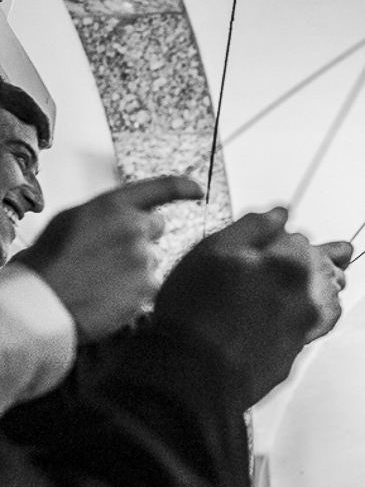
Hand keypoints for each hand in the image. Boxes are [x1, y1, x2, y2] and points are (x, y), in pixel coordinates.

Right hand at [14, 176, 202, 341]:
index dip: (183, 187)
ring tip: (103, 278)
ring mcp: (144, 258)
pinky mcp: (149, 287)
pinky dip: (135, 290)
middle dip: (142, 237)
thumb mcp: (75, 219)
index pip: (161, 188)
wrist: (44, 299)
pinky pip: (150, 285)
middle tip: (111, 253)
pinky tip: (110, 293)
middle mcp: (134, 228)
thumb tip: (129, 217)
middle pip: (156, 227)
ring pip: (152, 259)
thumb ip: (109, 214)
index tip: (197, 190)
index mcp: (112, 206)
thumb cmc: (51, 260)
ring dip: (136, 267)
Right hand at [154, 207, 346, 407]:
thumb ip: (253, 227)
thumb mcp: (212, 252)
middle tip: (309, 253)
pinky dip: (316, 311)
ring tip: (311, 278)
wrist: (193, 375)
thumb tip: (279, 213)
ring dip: (321, 284)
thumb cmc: (195, 315)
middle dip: (312, 259)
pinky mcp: (299, 350)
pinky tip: (299, 308)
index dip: (284, 238)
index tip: (273, 240)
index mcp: (291, 264)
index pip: (302, 240)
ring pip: (328, 295)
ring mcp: (308, 326)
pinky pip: (319, 323)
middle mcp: (308, 296)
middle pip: (323, 267)